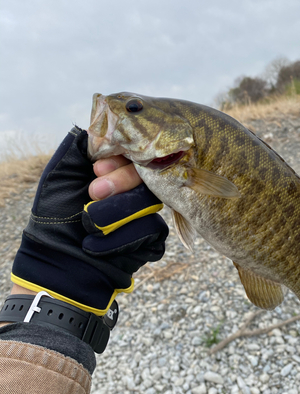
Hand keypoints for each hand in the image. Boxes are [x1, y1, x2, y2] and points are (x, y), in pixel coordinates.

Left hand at [10, 127, 168, 315]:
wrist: (58, 265)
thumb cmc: (54, 217)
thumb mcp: (60, 173)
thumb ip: (81, 146)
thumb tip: (103, 128)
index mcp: (114, 172)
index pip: (134, 154)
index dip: (120, 159)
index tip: (96, 169)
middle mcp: (132, 190)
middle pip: (147, 176)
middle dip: (119, 184)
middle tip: (93, 194)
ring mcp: (143, 215)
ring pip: (149, 203)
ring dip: (114, 215)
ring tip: (89, 224)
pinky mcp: (150, 239)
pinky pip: (150, 230)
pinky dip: (120, 238)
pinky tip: (99, 245)